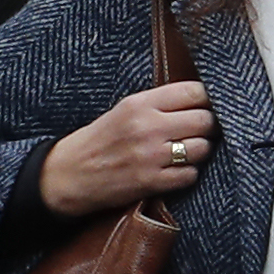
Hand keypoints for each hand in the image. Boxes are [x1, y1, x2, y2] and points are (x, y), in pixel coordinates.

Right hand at [40, 80, 216, 215]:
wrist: (66, 175)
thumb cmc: (99, 140)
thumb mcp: (124, 109)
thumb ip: (159, 102)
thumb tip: (203, 98)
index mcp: (140, 104)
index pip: (195, 91)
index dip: (207, 99)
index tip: (206, 106)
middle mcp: (147, 127)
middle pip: (205, 120)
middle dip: (208, 126)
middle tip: (199, 131)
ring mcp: (150, 156)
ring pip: (203, 148)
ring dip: (200, 152)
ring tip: (186, 152)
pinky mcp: (151, 182)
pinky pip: (191, 175)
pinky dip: (188, 174)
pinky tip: (174, 171)